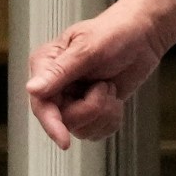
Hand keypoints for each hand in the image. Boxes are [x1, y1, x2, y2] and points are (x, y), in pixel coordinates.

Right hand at [25, 6, 165, 148]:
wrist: (143, 36)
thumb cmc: (115, 32)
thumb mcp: (88, 49)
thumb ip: (60, 71)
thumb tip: (32, 89)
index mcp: (46, 65)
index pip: (40, 102)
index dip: (51, 124)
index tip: (64, 142)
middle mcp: (55, 85)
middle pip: (63, 120)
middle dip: (91, 109)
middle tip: (105, 86)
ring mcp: (72, 99)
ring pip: (81, 129)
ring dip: (103, 112)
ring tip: (109, 87)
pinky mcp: (90, 110)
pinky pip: (96, 132)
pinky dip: (111, 119)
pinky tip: (114, 99)